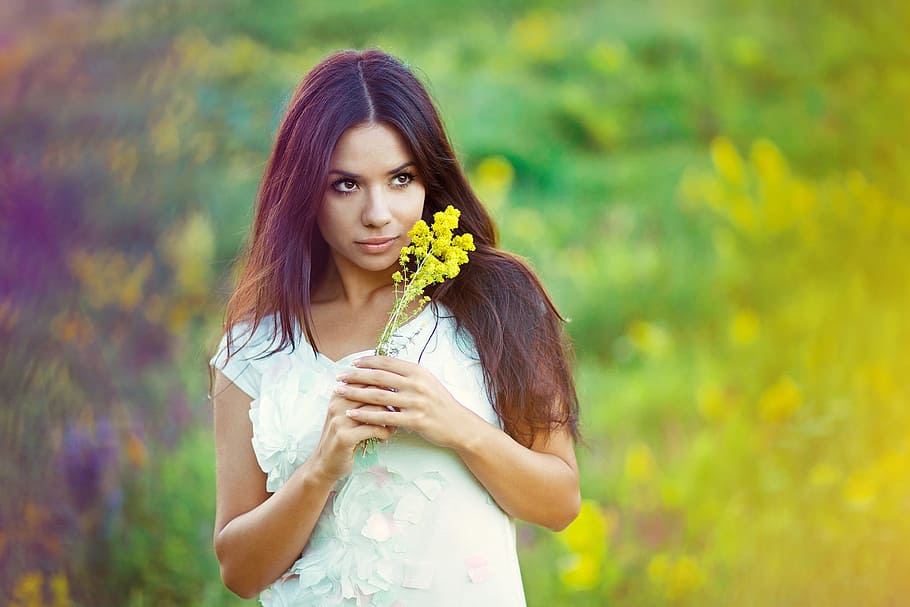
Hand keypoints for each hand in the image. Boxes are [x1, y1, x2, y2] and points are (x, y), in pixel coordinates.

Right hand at [309, 390, 393, 481]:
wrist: (324, 463)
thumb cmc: (342, 436)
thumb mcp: (347, 414)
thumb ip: (362, 400)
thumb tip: (390, 387)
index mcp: (339, 395)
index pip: (367, 380)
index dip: (386, 386)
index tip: (397, 395)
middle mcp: (337, 404)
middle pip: (374, 393)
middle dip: (391, 402)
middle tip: (400, 411)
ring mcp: (340, 420)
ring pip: (376, 410)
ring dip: (390, 419)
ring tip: (392, 426)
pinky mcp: (344, 436)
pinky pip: (374, 429)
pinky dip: (384, 433)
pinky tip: (384, 438)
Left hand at [334, 356, 480, 449]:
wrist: (458, 424)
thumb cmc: (440, 403)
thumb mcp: (426, 381)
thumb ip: (407, 374)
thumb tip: (384, 366)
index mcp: (418, 371)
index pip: (387, 362)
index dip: (368, 361)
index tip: (352, 363)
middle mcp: (416, 384)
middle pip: (379, 377)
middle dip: (356, 376)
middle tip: (339, 377)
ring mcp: (415, 402)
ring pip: (379, 396)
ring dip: (356, 393)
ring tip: (340, 392)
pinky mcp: (414, 420)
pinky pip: (385, 417)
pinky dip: (366, 415)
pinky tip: (352, 413)